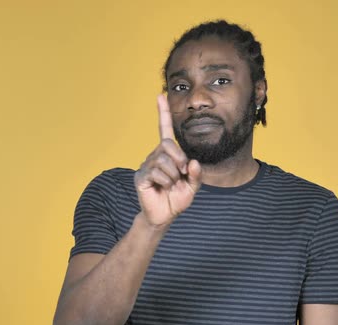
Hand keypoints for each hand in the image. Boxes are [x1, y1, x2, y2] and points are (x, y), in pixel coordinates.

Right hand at [134, 94, 201, 227]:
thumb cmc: (177, 198)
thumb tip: (192, 162)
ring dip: (173, 176)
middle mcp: (155, 155)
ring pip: (165, 161)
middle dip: (180, 161)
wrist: (164, 216)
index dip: (163, 113)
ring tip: (170, 185)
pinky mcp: (140, 176)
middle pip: (169, 146)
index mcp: (167, 153)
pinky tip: (162, 188)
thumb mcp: (193, 186)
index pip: (164, 129)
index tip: (160, 95)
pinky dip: (166, 182)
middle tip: (181, 175)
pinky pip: (157, 172)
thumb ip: (196, 174)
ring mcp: (146, 165)